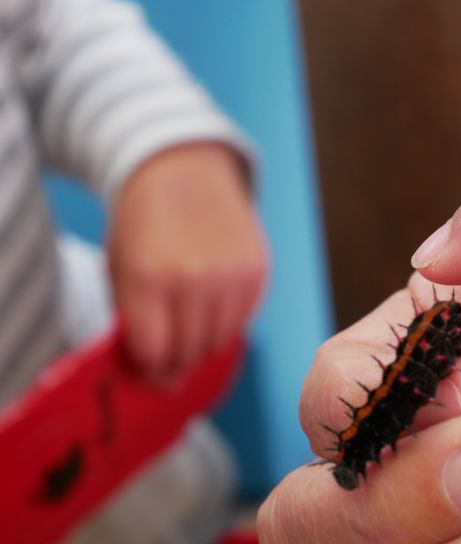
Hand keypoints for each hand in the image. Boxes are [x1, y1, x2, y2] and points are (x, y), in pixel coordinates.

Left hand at [108, 142, 267, 376]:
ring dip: (201, 345)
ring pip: (219, 343)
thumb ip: (133, 322)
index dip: (147, 369)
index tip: (145, 370)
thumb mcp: (120, 269)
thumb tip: (155, 374)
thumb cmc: (142, 224)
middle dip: (174, 363)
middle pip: (188, 353)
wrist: (183, 170)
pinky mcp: (258, 271)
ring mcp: (231, 276)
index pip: (153, 354)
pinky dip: (225, 322)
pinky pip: (242, 320)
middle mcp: (194, 279)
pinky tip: (209, 304)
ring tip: (186, 328)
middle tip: (165, 356)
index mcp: (147, 278)